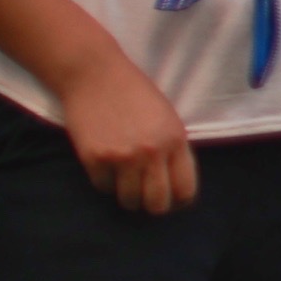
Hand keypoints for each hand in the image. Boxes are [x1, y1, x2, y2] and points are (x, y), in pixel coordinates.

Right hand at [57, 50, 198, 214]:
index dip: (178, 201)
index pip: (185, 189)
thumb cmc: (133, 93)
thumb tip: (174, 185)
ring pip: (129, 201)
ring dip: (127, 195)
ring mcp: (122, 157)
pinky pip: (103, 187)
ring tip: (124, 180)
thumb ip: (173, 149)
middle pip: (157, 204)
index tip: (171, 200)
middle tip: (145, 197)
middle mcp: (152, 152)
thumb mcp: (167, 118)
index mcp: (175, 141)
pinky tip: (105, 164)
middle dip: (152, 206)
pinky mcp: (94, 158)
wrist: (94, 74)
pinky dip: (104, 181)